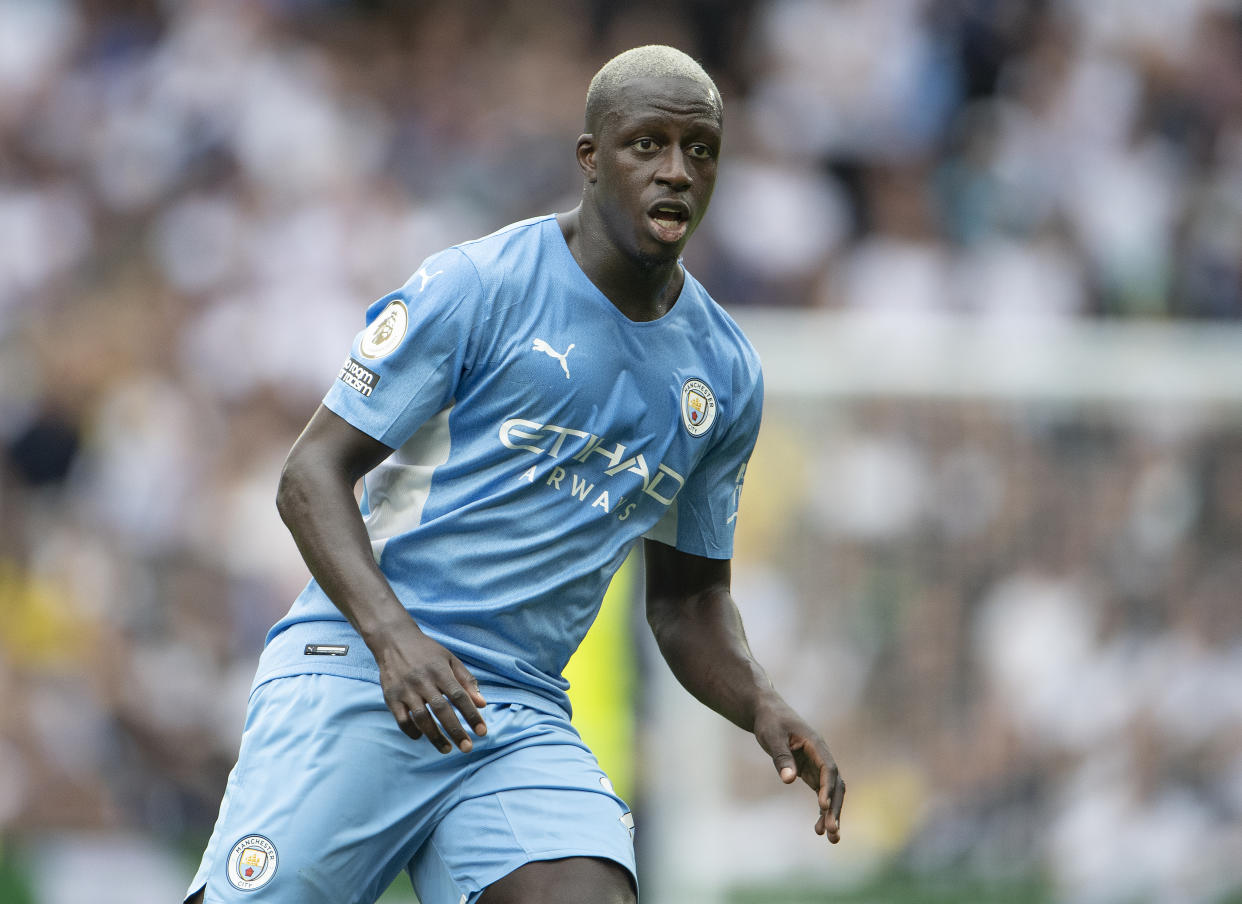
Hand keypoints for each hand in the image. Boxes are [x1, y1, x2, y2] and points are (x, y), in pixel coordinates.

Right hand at [371, 619, 487, 753]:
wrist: (393, 640)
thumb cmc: (427, 651)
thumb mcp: (450, 659)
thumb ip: (466, 680)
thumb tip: (482, 704)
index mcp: (440, 671)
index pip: (460, 697)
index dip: (472, 716)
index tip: (482, 732)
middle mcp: (423, 681)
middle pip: (442, 710)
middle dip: (456, 731)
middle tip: (467, 748)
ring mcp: (405, 690)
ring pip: (422, 719)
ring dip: (435, 737)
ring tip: (447, 749)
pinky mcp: (391, 697)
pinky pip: (402, 720)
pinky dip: (412, 731)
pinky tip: (421, 737)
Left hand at [753, 698, 844, 843]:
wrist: (767, 713)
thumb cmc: (770, 722)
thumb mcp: (772, 736)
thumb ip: (781, 757)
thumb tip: (789, 780)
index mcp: (816, 744)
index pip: (828, 769)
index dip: (827, 788)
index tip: (822, 806)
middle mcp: (822, 756)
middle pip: (835, 784)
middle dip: (835, 807)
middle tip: (832, 831)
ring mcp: (818, 765)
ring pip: (832, 792)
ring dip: (832, 813)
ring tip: (830, 838)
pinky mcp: (811, 773)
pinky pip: (821, 793)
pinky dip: (823, 810)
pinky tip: (819, 829)